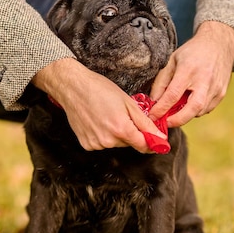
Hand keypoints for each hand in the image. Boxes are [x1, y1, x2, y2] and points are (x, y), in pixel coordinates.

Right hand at [32, 58, 164, 152]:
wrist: (73, 87)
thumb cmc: (100, 89)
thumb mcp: (128, 102)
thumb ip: (145, 123)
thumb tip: (160, 138)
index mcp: (121, 128)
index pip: (144, 145)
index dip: (152, 142)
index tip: (156, 139)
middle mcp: (108, 140)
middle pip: (129, 143)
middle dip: (130, 132)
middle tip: (121, 114)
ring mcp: (96, 144)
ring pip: (115, 143)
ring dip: (116, 133)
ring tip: (107, 115)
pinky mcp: (86, 144)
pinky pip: (102, 143)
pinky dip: (103, 135)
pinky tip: (97, 121)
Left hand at [149, 21, 233, 127]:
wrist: (219, 44)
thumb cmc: (192, 52)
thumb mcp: (171, 61)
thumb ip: (161, 82)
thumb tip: (154, 102)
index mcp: (189, 69)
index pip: (173, 95)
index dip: (161, 109)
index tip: (152, 116)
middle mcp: (205, 80)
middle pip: (192, 109)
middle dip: (177, 120)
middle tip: (164, 123)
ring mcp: (216, 88)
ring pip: (199, 111)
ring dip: (185, 115)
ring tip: (174, 111)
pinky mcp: (222, 93)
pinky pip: (206, 109)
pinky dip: (195, 111)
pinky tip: (188, 104)